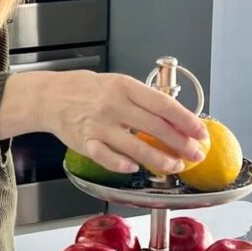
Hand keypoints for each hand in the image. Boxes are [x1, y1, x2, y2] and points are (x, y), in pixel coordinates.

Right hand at [1, 70, 208, 174]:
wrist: (50, 96)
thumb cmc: (87, 90)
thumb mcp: (117, 84)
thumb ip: (143, 100)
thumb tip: (176, 118)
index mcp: (125, 87)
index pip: (164, 106)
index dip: (186, 121)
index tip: (201, 132)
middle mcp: (113, 105)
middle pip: (156, 128)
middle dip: (181, 144)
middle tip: (195, 154)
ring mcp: (99, 125)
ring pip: (137, 148)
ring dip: (161, 160)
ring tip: (175, 165)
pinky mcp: (86, 143)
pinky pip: (109, 158)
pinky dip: (124, 165)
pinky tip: (135, 166)